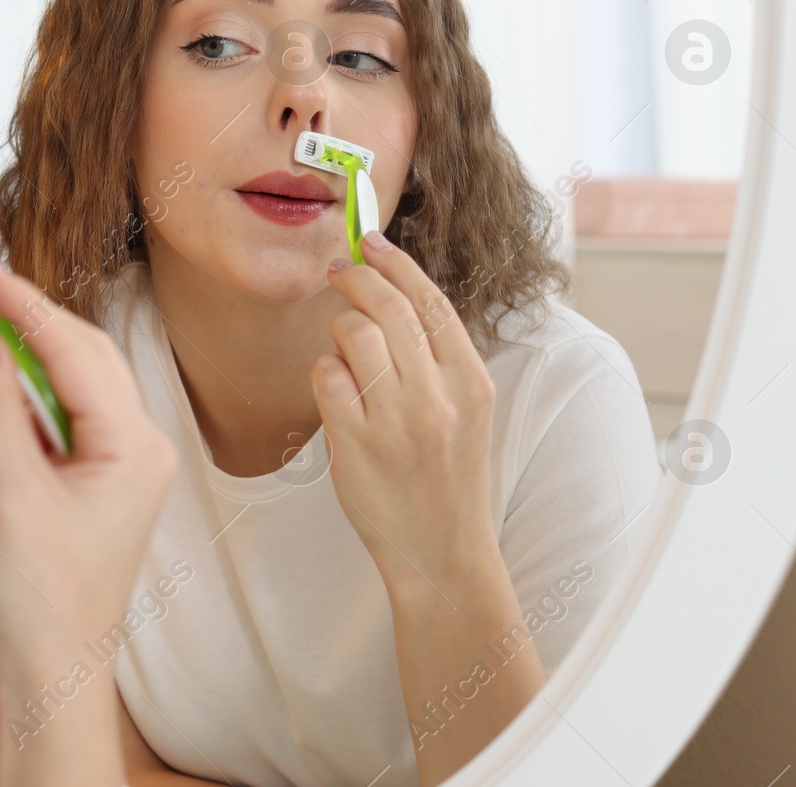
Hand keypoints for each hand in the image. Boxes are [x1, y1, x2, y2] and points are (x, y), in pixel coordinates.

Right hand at [0, 255, 177, 783]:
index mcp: (134, 448)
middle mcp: (134, 451)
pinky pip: (56, 419)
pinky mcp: (86, 485)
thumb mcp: (10, 494)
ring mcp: (113, 468)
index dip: (22, 302)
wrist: (49, 676)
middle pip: (80, 356)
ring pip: (67, 385)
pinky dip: (20, 397)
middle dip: (25, 319)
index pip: (73, 349)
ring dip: (21, 357)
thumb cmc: (47, 607)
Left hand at [312, 231, 498, 598]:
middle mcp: (437, 396)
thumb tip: (393, 292)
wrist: (441, 554)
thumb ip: (437, 357)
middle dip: (356, 277)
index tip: (371, 241)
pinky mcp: (355, 443)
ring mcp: (395, 420)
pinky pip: (326, 376)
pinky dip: (324, 374)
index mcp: (471, 382)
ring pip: (353, 334)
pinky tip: (337, 393)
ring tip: (346, 354)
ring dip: (340, 331)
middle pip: (388, 305)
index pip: (430, 300)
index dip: (396, 262)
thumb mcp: (466, 411)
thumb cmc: (447, 477)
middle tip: (338, 270)